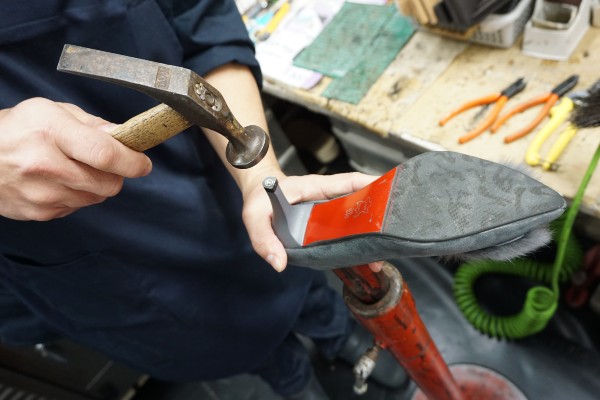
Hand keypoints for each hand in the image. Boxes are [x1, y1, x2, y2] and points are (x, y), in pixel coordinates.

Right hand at [0, 98, 151, 220]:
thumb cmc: (14, 130)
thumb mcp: (50, 111)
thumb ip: (92, 124)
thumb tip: (123, 136)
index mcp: (51, 132)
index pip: (106, 154)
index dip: (133, 162)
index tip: (143, 163)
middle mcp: (46, 165)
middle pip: (109, 183)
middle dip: (116, 174)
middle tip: (104, 162)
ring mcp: (42, 194)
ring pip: (97, 198)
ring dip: (96, 185)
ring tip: (74, 168)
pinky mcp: (40, 213)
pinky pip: (78, 207)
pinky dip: (77, 196)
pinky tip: (58, 181)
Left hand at [241, 171, 382, 271]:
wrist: (258, 195)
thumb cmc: (258, 200)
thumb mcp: (254, 218)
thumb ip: (264, 239)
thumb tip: (279, 263)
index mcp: (315, 188)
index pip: (347, 182)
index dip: (369, 184)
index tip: (390, 189)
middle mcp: (327, 198)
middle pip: (359, 201)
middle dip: (377, 216)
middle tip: (393, 235)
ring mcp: (329, 211)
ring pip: (355, 218)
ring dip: (369, 234)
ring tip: (380, 257)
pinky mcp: (326, 224)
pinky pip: (345, 230)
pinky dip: (356, 242)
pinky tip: (365, 258)